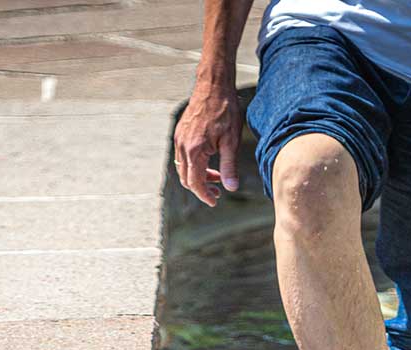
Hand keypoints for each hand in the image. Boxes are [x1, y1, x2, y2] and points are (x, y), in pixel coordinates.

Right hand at [174, 85, 242, 206]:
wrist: (213, 87)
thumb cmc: (225, 111)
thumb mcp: (231, 141)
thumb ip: (229, 166)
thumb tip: (231, 188)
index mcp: (195, 150)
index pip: (195, 182)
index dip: (205, 195)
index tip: (215, 202)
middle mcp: (183, 146)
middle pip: (186, 178)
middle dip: (201, 188)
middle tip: (218, 193)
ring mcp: (179, 139)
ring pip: (183, 168)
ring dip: (198, 176)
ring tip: (217, 177)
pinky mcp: (180, 133)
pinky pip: (183, 156)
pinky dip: (194, 165)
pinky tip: (209, 162)